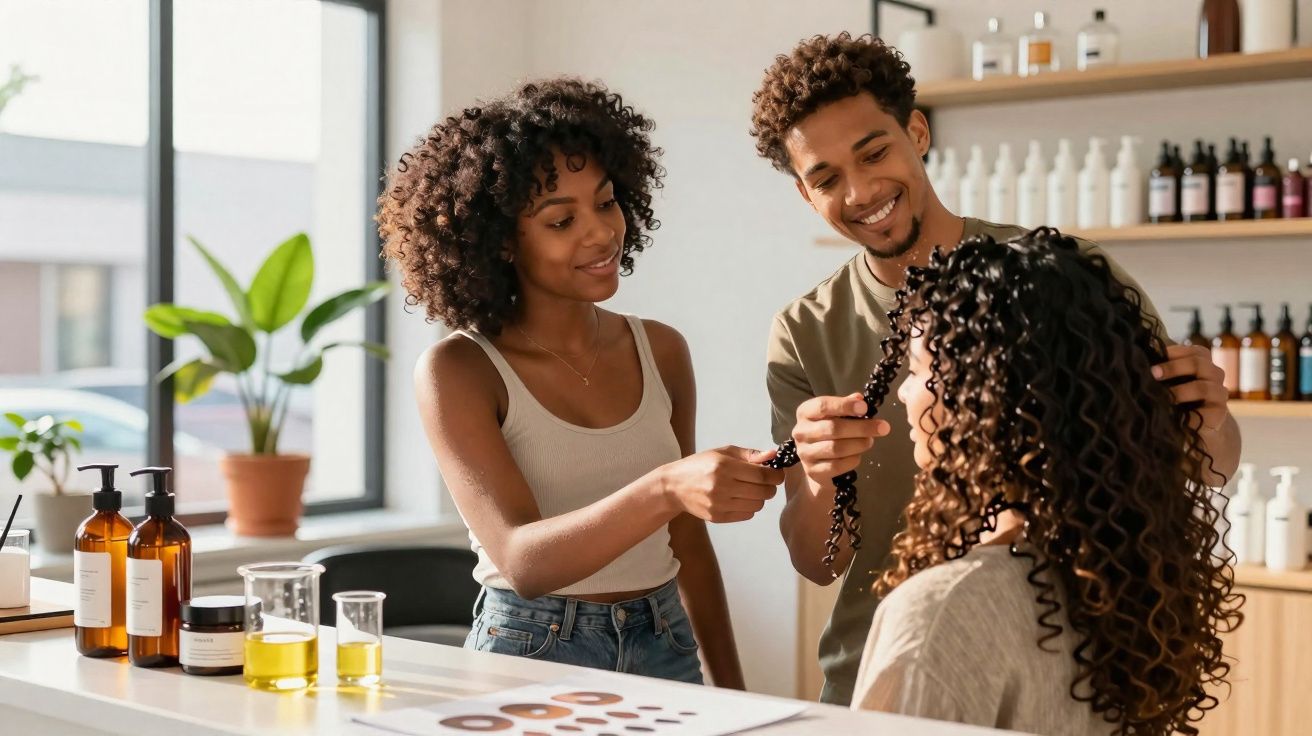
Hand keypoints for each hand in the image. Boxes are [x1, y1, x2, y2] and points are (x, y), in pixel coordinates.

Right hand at [659, 446, 782, 523]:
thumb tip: (773, 455)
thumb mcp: (723, 452)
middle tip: (765, 481)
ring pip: (757, 505)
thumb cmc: (700, 465)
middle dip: (770, 486)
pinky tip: (740, 498)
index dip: (776, 475)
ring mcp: (720, 504)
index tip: (778, 473)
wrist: (674, 486)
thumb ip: (749, 455)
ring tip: (750, 489)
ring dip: (759, 497)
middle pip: (763, 492)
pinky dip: (749, 507)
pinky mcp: (718, 517)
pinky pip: (747, 515)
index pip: (762, 475)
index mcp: (724, 466)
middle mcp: (722, 486)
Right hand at [793, 393, 890, 486]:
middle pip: (833, 428)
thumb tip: (859, 398)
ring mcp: (805, 453)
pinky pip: (837, 466)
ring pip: (836, 448)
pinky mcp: (813, 471)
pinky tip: (859, 455)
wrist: (816, 462)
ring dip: (858, 444)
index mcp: (805, 412)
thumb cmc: (827, 432)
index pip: (822, 406)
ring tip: (870, 441)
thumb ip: (846, 405)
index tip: (865, 408)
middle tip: (882, 427)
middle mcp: (801, 432)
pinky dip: (852, 460)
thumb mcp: (834, 415)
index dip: (844, 405)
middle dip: (861, 427)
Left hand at [1152, 345, 1229, 430]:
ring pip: (1202, 387)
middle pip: (1198, 364)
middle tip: (1152, 373)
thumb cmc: (1176, 396)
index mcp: (1203, 362)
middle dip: (1173, 367)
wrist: (1193, 424)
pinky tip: (1173, 415)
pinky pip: (1206, 411)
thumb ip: (1161, 367)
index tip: (1153, 356)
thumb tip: (1144, 353)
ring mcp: (1219, 393)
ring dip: (1179, 391)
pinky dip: (1188, 413)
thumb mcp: (1169, 379)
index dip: (1174, 352)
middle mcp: (1214, 374)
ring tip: (1161, 397)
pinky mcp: (1219, 413)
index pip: (1195, 351)